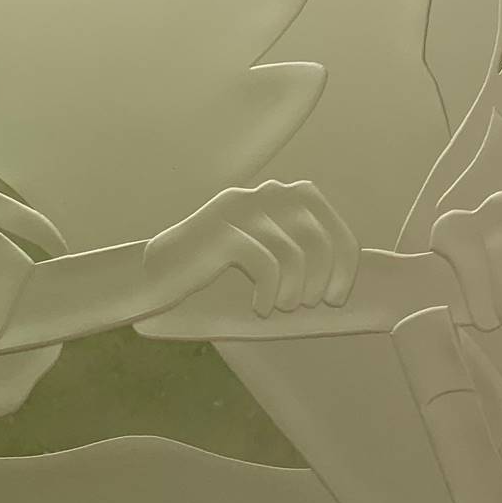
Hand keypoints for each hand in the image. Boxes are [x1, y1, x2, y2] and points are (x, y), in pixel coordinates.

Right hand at [144, 180, 358, 318]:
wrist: (158, 272)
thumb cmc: (217, 270)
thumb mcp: (265, 250)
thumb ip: (298, 247)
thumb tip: (344, 275)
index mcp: (278, 193)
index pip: (328, 217)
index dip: (343, 258)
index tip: (337, 294)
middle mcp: (262, 193)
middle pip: (317, 235)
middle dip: (324, 277)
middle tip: (311, 304)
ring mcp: (240, 209)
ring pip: (294, 252)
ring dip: (294, 290)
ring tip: (280, 306)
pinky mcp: (221, 230)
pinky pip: (266, 264)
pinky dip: (269, 294)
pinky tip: (260, 309)